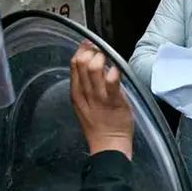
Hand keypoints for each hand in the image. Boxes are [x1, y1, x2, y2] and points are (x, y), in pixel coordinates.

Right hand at [69, 41, 133, 158]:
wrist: (108, 145)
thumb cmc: (99, 125)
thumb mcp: (84, 105)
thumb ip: (86, 87)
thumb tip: (93, 66)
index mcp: (76, 93)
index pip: (74, 64)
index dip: (82, 50)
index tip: (90, 45)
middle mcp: (85, 93)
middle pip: (81, 62)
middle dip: (92, 51)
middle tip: (102, 51)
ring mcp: (99, 97)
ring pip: (93, 68)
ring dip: (102, 58)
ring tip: (110, 59)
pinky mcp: (114, 101)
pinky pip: (112, 81)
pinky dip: (114, 71)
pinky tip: (117, 69)